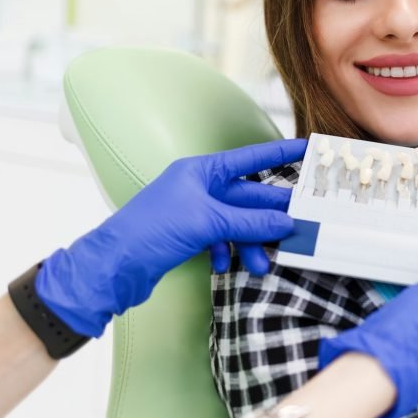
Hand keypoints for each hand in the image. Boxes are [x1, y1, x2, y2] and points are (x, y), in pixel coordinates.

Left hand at [36, 138, 306, 335]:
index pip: (248, 159)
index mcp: (200, 171)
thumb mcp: (207, 222)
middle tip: (299, 224)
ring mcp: (192, 213)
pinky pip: (221, 240)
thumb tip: (286, 222)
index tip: (304, 150)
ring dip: (251, 242)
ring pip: (236, 223)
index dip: (276, 154)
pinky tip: (226, 265)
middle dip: (270, 214)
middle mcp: (198, 188)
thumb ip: (248, 221)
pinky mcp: (187, 237)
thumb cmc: (151, 231)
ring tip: (263, 264)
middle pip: (246, 197)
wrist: (113, 268)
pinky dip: (228, 253)